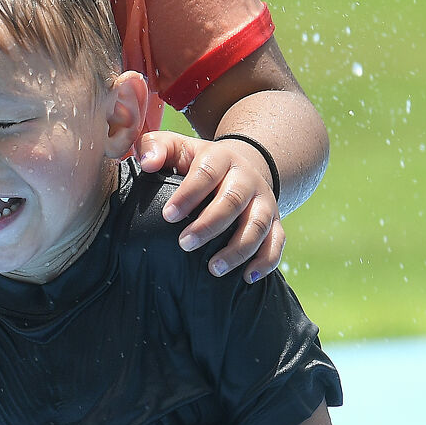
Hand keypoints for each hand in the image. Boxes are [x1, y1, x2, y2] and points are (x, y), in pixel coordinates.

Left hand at [137, 132, 283, 280]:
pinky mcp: (276, 220)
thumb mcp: (176, 147)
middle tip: (184, 244)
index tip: (169, 216)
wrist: (241, 166)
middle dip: (210, 225)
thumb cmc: (197, 162)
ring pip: (258, 224)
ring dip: (238, 248)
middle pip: (234, 201)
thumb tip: (148, 163)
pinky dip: (266, 261)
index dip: (188, 195)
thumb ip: (155, 147)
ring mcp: (264, 200)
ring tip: (213, 269)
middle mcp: (247, 178)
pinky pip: (278, 241)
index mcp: (221, 157)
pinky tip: (247, 278)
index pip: (206, 174)